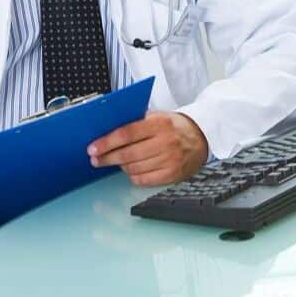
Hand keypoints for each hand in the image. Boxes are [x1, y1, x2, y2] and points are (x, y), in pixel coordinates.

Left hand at [87, 111, 208, 185]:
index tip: (93, 148)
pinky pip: (143, 180)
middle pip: (128, 154)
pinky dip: (133, 175)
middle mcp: (166, 142)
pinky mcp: (172, 175)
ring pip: (134, 168)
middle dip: (107, 158)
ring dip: (121, 166)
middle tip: (96, 159)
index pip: (127, 134)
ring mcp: (170, 160)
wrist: (201, 137)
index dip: (107, 142)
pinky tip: (132, 169)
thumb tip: (107, 130)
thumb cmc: (174, 126)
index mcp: (160, 123)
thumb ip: (136, 121)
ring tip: (117, 161)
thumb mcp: (158, 116)